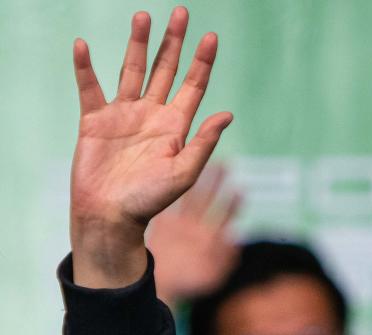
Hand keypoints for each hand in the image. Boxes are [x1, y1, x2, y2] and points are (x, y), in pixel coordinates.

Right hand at [70, 7, 231, 288]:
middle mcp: (152, 115)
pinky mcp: (95, 121)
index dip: (202, 62)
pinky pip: (90, 87)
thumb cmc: (150, 201)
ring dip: (137, 44)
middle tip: (181, 12)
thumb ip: (203, 143)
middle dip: (173, 42)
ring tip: (143, 16)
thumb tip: (227, 114)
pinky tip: (82, 45)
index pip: (193, 86)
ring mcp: (124, 115)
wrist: (111, 216)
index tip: (211, 37)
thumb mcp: (183, 173)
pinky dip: (85, 67)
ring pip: (132, 70)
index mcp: (176, 127)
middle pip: (165, 70)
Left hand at [148, 164, 241, 305]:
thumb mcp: (216, 274)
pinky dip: (174, 194)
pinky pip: (169, 206)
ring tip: (203, 166)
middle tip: (224, 163)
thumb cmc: (193, 282)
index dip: (234, 203)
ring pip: (190, 199)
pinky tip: (174, 179)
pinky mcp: (163, 226)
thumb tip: (238, 239)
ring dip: (198, 182)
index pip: (226, 216)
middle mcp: (195, 228)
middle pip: (208, 200)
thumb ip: (229, 256)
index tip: (241, 188)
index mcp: (211, 240)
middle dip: (217, 182)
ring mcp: (178, 226)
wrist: (162, 286)